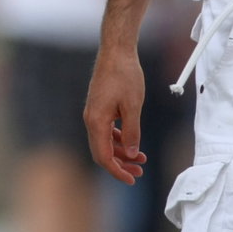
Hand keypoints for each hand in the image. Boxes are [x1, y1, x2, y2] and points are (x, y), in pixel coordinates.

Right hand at [84, 46, 149, 184]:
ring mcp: (93, 113)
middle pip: (102, 152)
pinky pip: (105, 131)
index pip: (103, 155)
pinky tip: (131, 142)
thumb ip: (133, 131)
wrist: (116, 52)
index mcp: (97, 120)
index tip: (132, 179)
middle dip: (120, 165)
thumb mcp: (133, 105)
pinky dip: (118, 140)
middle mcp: (91, 119)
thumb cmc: (125, 75)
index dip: (117, 171)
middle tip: (140, 172)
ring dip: (121, 152)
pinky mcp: (98, 107)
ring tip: (141, 158)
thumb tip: (133, 153)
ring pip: (104, 142)